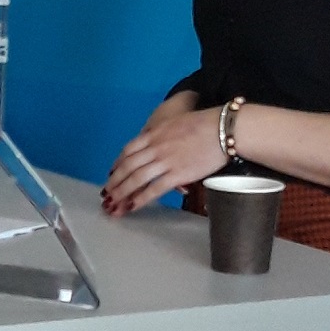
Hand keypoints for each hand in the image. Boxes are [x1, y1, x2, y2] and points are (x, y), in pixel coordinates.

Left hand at [102, 105, 225, 215]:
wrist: (221, 129)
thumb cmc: (203, 123)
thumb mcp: (176, 123)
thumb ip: (164, 136)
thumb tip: (159, 150)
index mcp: (154, 133)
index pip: (128, 150)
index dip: (118, 163)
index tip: (112, 172)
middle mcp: (155, 147)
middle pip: (128, 166)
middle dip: (115, 181)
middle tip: (108, 193)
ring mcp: (165, 161)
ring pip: (136, 179)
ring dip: (123, 192)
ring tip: (115, 203)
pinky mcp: (177, 174)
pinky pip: (154, 189)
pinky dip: (141, 199)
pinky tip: (133, 206)